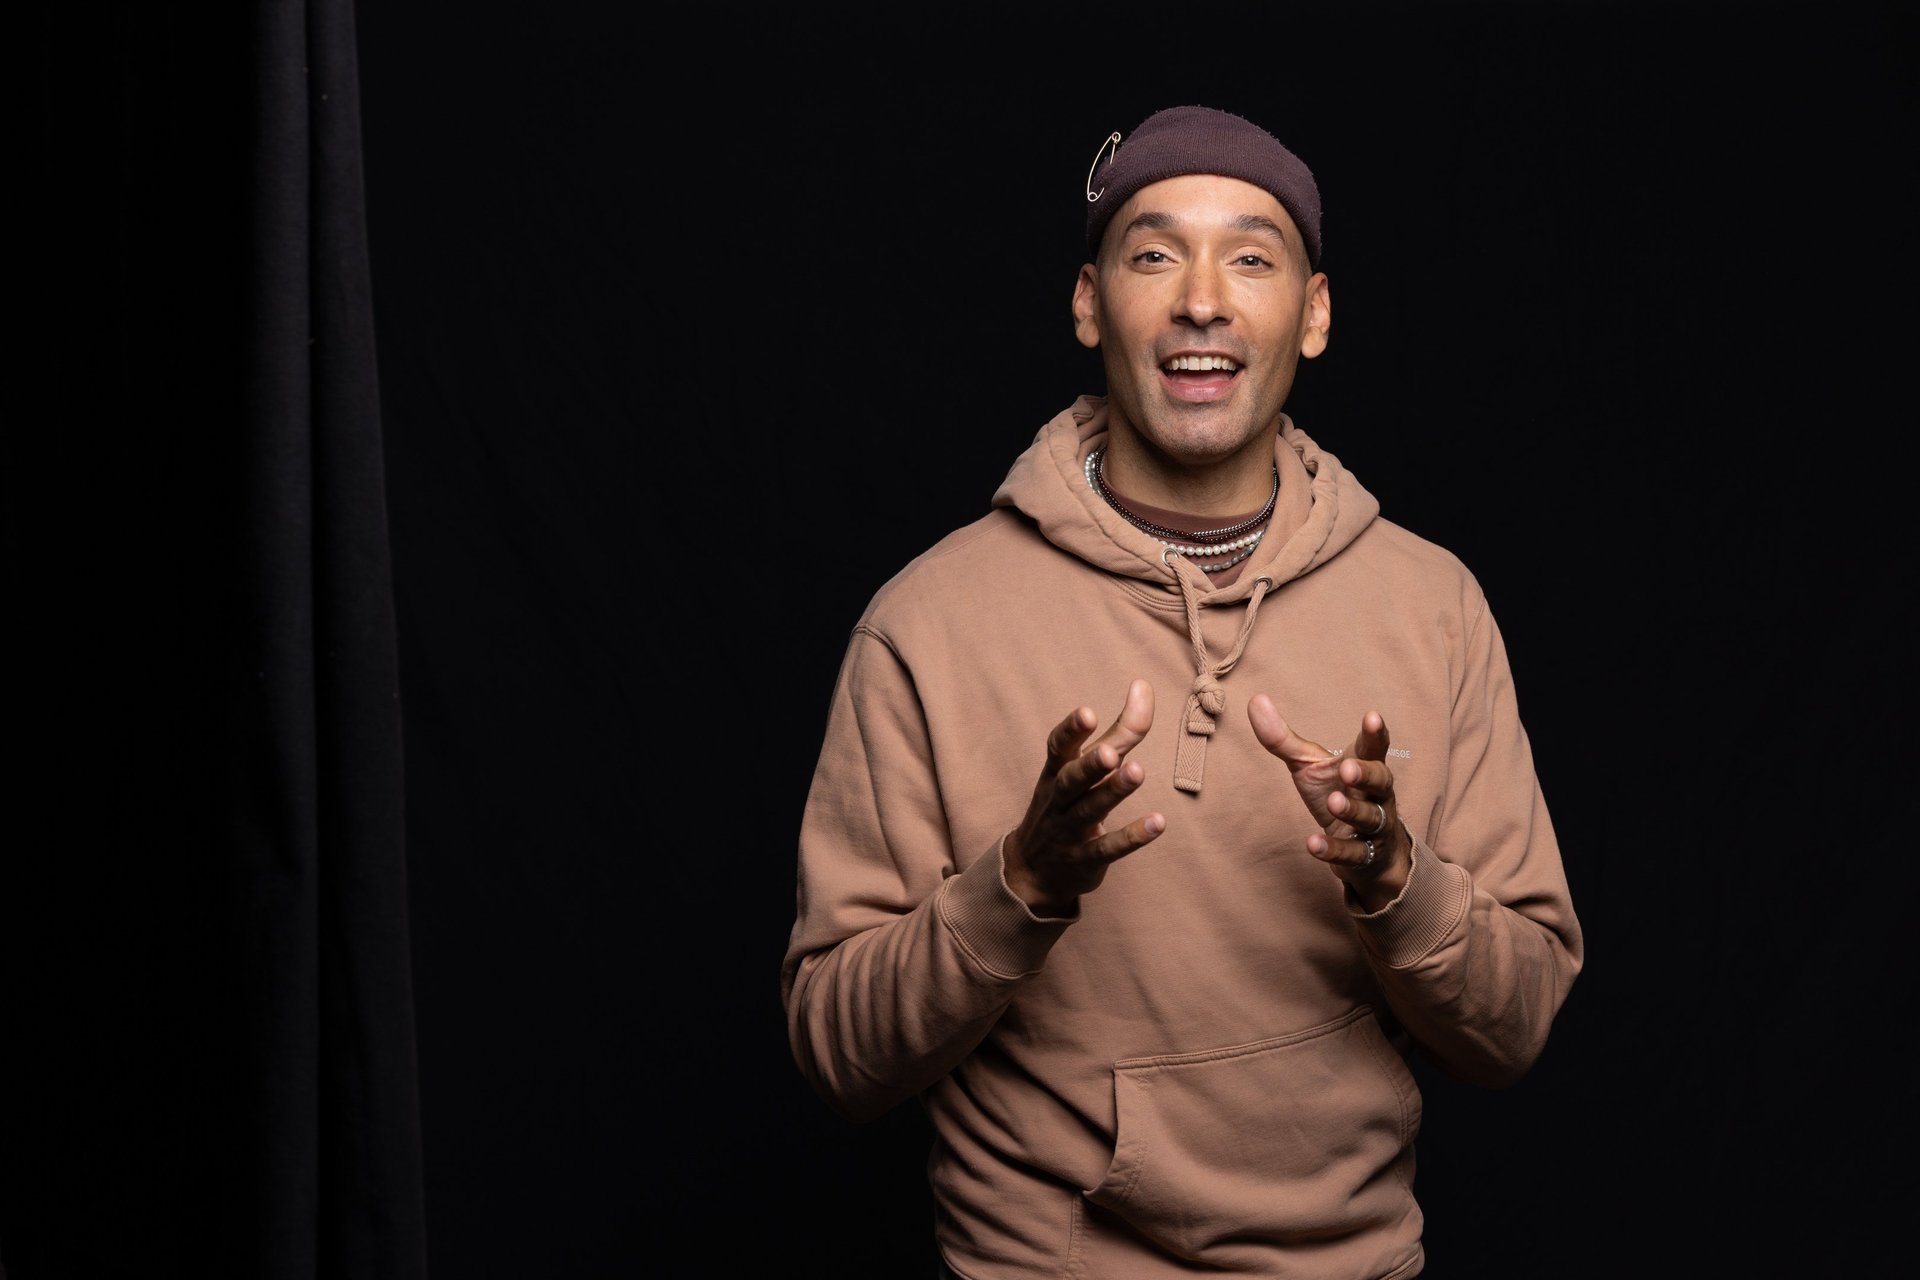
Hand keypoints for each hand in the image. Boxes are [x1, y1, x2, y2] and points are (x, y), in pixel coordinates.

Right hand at [1003, 679, 1163, 913]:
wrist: (1031, 872)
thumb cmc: (1066, 806)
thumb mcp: (1085, 769)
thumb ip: (1119, 732)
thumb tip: (1143, 686)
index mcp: (1055, 772)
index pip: (1058, 748)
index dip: (1071, 731)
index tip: (1087, 713)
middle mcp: (1059, 799)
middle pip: (1071, 780)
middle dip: (1089, 765)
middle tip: (1110, 752)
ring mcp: (1069, 831)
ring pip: (1090, 811)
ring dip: (1113, 792)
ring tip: (1137, 773)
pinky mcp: (1085, 860)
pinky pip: (1108, 849)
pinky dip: (1132, 837)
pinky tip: (1157, 823)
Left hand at [1247, 695, 1404, 890]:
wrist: (1365, 853)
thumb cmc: (1335, 793)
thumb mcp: (1308, 766)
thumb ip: (1283, 739)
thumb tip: (1256, 700)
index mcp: (1365, 766)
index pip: (1374, 747)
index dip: (1375, 733)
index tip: (1371, 716)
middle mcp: (1376, 795)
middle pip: (1382, 781)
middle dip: (1367, 774)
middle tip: (1348, 768)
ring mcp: (1374, 827)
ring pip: (1371, 818)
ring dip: (1352, 810)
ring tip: (1333, 802)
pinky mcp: (1363, 857)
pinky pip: (1352, 854)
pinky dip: (1333, 849)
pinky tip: (1313, 844)